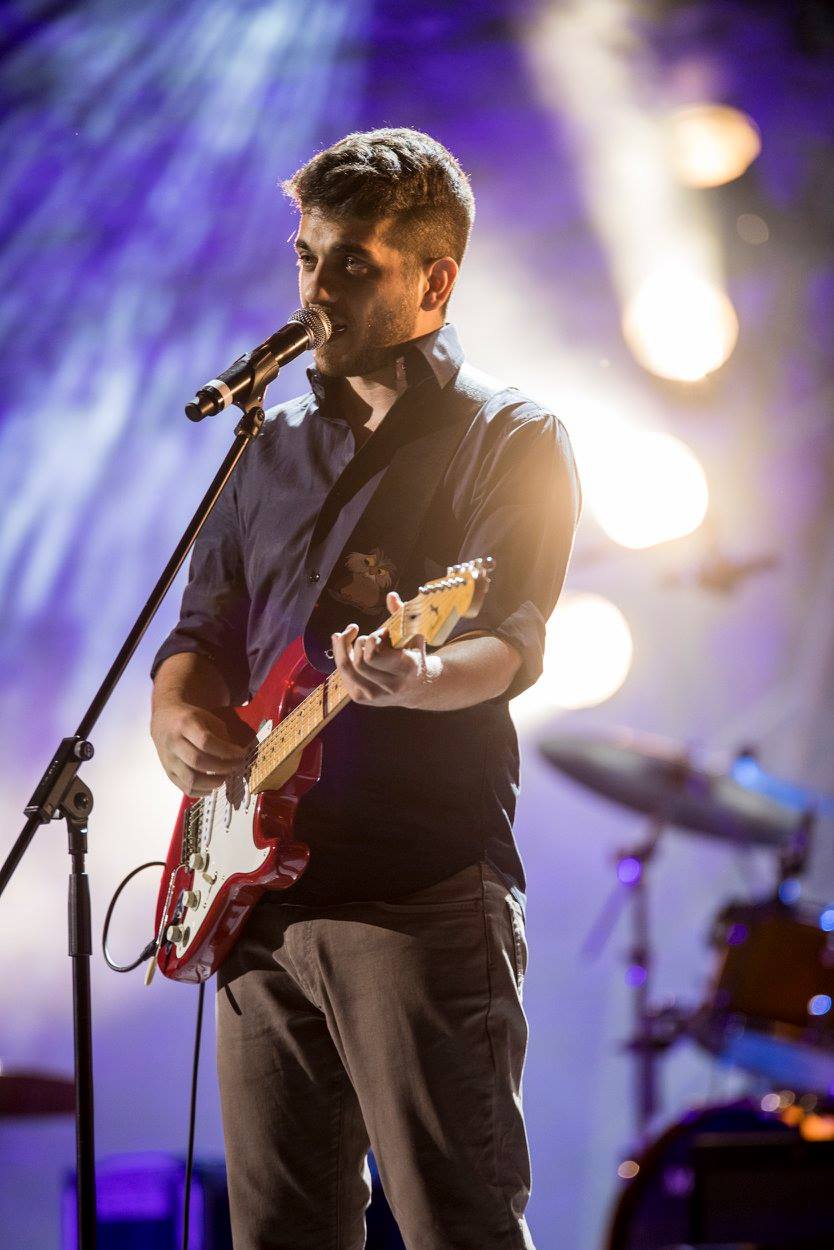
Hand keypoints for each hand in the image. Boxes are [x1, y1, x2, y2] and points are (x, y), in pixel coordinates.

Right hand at [151, 703, 247, 796]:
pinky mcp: (168, 773)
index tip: (241, 754)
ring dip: (212, 783)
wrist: (164, 720)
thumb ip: (222, 736)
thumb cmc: (191, 719)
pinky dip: (202, 791)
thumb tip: (236, 757)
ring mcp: (168, 760)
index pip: (206, 742)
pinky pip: (185, 788)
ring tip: (225, 777)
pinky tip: (212, 786)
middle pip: (198, 762)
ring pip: (191, 779)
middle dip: (222, 768)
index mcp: (185, 725)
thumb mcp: (208, 718)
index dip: (226, 751)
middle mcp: (173, 743)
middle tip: (235, 767)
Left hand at [331, 591, 438, 708]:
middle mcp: (390, 686)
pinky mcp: (361, 699)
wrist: (418, 687)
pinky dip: (341, 657)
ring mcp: (374, 695)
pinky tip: (348, 647)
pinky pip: (343, 675)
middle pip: (357, 662)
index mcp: (406, 668)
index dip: (370, 640)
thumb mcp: (414, 635)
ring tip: (348, 635)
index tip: (378, 633)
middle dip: (358, 643)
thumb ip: (402, 615)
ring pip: (345, 669)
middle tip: (365, 635)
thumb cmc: (414, 654)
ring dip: (343, 648)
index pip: (372, 656)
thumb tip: (391, 596)